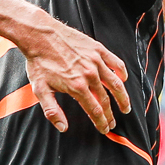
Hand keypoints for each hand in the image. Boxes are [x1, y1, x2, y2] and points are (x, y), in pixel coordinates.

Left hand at [20, 18, 130, 133]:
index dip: (101, 123)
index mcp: (77, 87)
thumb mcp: (40, 89)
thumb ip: (52, 111)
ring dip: (122, 97)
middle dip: (110, 114)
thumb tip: (63, 128)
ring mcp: (96, 61)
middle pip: (105, 100)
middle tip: (113, 123)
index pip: (95, 111)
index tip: (105, 129)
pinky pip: (115, 63)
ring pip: (115, 83)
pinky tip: (123, 79)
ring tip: (125, 107)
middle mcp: (89, 75)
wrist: (40, 35)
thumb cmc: (39, 62)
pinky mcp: (98, 49)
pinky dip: (121, 72)